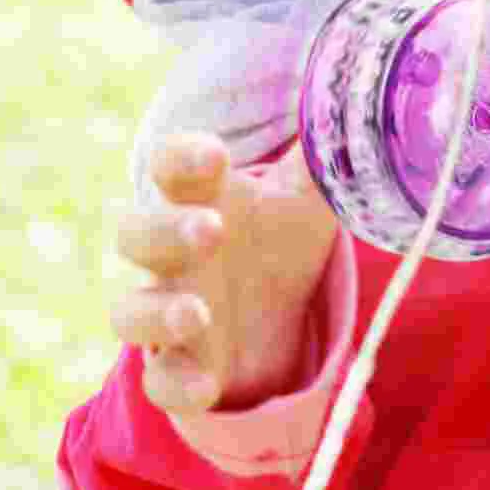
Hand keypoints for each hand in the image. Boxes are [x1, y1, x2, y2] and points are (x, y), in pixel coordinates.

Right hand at [111, 133, 337, 414]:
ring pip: (131, 312)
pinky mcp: (178, 370)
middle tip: (212, 228)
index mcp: (200, 197)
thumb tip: (358, 104)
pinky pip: (160, 382)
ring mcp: (168, 314)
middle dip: (167, 231)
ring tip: (198, 314)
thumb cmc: (282, 240)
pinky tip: (206, 386)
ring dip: (159, 313)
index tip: (216, 155)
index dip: (182, 156)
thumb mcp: (311, 196)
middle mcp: (173, 254)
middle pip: (138, 234)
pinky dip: (177, 384)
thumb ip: (326, 156)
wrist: (280, 323)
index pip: (169, 164)